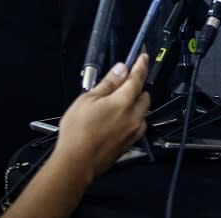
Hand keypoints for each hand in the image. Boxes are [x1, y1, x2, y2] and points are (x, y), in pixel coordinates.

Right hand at [2, 56, 150, 216]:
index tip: (143, 57)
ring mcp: (134, 132)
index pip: (137, 77)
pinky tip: (117, 122)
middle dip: (136, 87)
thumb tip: (121, 69)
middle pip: (144, 95)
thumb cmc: (78, 132)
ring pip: (142, 112)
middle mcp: (134, 116)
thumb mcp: (88, 100)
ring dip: (135, 105)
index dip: (141, 65)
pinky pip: (138, 126)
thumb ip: (108, 83)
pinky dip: (132, 120)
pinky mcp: (130, 143)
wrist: (76, 163)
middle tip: (121, 85)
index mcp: (124, 101)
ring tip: (115, 107)